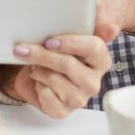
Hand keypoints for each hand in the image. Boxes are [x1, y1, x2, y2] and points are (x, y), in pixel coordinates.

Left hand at [0, 20, 117, 118]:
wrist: (37, 73)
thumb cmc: (56, 52)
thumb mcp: (70, 33)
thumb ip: (90, 24)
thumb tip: (111, 28)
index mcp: (101, 60)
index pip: (95, 48)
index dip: (71, 43)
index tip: (50, 40)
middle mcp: (94, 82)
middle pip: (68, 64)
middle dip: (43, 55)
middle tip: (23, 48)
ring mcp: (80, 99)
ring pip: (53, 79)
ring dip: (37, 69)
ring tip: (35, 65)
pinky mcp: (63, 111)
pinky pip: (45, 95)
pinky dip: (36, 85)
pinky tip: (38, 81)